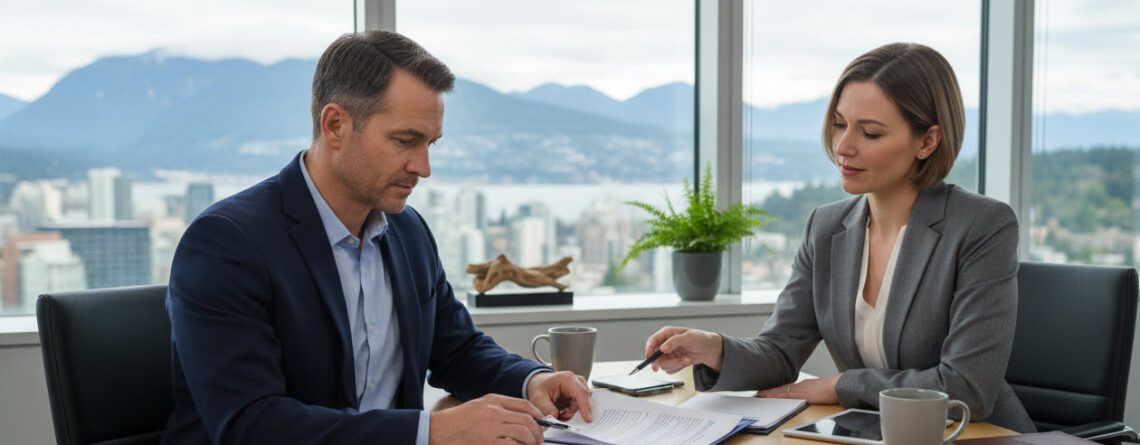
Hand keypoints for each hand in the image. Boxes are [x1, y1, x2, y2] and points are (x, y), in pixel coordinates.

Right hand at [428, 394, 544, 444]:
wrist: (438, 430)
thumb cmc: (457, 421)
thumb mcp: (479, 405)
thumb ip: (499, 408)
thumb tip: (522, 417)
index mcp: (493, 401)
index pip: (524, 405)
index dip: (538, 415)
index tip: (542, 422)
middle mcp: (494, 412)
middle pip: (527, 420)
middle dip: (538, 432)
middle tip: (539, 439)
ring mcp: (491, 429)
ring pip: (524, 433)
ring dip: (532, 441)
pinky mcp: (488, 444)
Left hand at [526, 371, 592, 421]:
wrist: (539, 384)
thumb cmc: (540, 387)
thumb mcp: (538, 398)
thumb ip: (546, 408)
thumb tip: (556, 417)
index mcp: (568, 379)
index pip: (581, 393)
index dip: (586, 407)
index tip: (588, 419)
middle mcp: (577, 382)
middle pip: (584, 402)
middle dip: (574, 413)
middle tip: (561, 417)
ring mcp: (579, 389)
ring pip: (581, 407)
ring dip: (571, 414)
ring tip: (558, 412)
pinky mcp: (579, 396)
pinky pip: (579, 409)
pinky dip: (570, 414)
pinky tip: (561, 412)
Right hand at [644, 326, 723, 373]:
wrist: (708, 349)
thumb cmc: (699, 338)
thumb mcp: (688, 337)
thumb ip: (674, 341)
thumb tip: (662, 348)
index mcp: (666, 334)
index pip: (652, 341)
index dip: (648, 349)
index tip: (649, 357)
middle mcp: (664, 344)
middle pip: (656, 357)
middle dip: (668, 361)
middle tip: (680, 362)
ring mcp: (667, 354)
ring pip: (663, 365)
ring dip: (677, 364)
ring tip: (688, 359)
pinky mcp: (672, 363)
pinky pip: (670, 370)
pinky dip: (679, 367)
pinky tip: (687, 361)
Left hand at [755, 373, 840, 403]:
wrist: (839, 385)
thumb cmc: (834, 388)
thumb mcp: (821, 390)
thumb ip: (814, 391)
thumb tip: (812, 394)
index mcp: (805, 385)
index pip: (788, 387)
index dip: (778, 390)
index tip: (769, 391)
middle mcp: (800, 385)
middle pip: (782, 388)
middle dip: (771, 391)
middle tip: (759, 393)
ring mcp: (800, 389)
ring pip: (781, 391)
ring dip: (770, 393)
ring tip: (760, 395)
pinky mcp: (801, 393)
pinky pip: (785, 395)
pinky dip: (775, 395)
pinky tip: (769, 396)